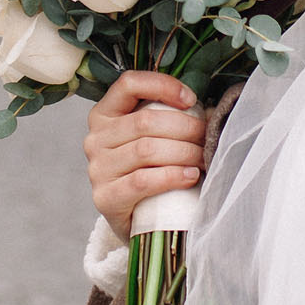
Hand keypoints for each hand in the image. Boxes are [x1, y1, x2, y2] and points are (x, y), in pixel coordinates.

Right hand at [85, 71, 203, 239]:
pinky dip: (172, 176)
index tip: (191, 100)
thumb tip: (209, 110)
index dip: (163, 85)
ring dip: (184, 152)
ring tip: (203, 159)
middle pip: (145, 121)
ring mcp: (98, 169)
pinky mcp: (105, 197)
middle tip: (207, 138)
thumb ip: (170, 118)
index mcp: (105, 114)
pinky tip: (190, 176)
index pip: (129, 84)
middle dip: (186, 128)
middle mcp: (96, 138)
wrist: (137, 221)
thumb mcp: (154, 138)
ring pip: (146, 150)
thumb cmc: (151, 171)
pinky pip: (142, 181)